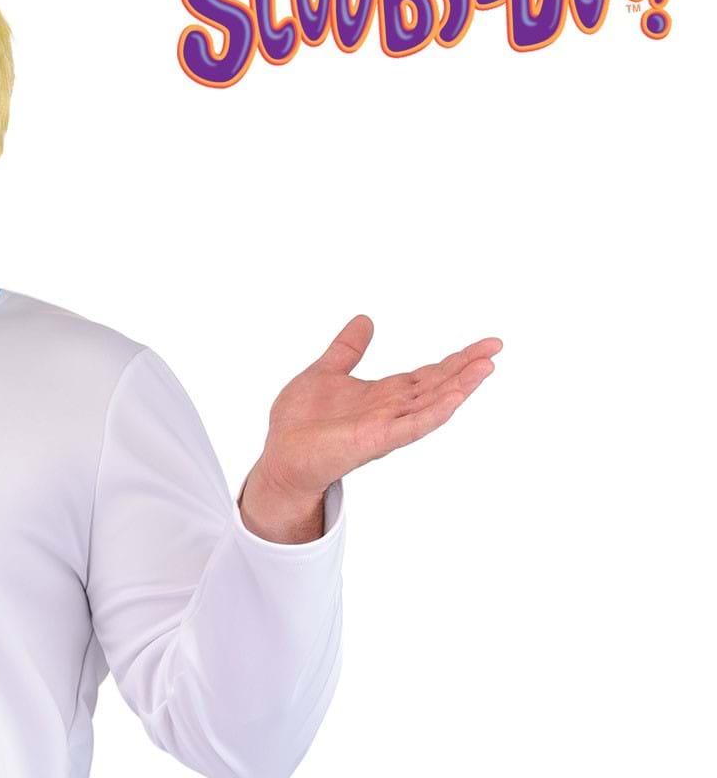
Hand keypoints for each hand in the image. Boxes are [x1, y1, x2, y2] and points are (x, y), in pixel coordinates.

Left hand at [238, 316, 502, 541]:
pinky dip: (433, 414)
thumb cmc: (299, 424)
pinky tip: (455, 399)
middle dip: (467, 368)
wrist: (280, 458)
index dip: (457, 359)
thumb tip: (365, 319)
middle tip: (497, 348)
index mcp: (384, 395)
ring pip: (431, 405)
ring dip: (459, 387)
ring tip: (487, 368)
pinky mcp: (373, 442)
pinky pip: (410, 427)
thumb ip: (348, 349)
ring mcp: (385, 427)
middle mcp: (391, 411)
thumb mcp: (325, 373)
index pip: (429, 374)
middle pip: (438, 386)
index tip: (487, 344)